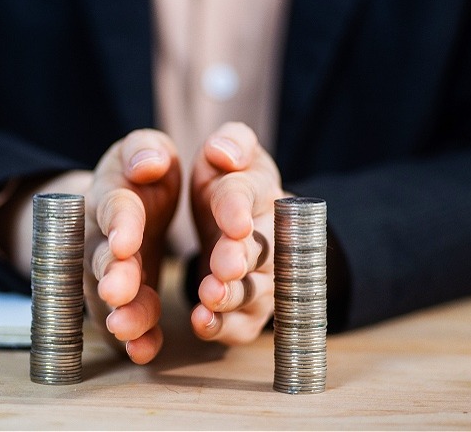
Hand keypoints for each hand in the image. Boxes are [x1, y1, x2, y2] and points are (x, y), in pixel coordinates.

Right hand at [84, 129, 180, 363]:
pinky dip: (136, 337)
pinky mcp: (125, 301)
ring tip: (128, 329)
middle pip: (103, 258)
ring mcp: (109, 274)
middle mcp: (102, 238)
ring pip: (111, 297)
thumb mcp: (144, 152)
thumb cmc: (140, 176)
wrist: (124, 207)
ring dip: (122, 312)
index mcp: (112, 196)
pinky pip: (127, 321)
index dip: (119, 224)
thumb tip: (149, 161)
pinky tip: (144, 350)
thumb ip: (145, 150)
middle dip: (112, 274)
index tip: (126, 241)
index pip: (115, 207)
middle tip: (118, 291)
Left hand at [189, 122, 286, 343]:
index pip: (248, 194)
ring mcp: (262, 276)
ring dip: (233, 296)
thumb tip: (224, 150)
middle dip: (242, 258)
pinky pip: (241, 323)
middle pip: (261, 249)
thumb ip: (230, 144)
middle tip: (225, 266)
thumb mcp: (225, 155)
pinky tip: (203, 322)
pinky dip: (224, 326)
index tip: (234, 222)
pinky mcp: (249, 309)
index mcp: (256, 191)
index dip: (239, 208)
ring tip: (210, 297)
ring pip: (253, 290)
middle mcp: (267, 236)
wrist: (239, 223)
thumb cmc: (227, 184)